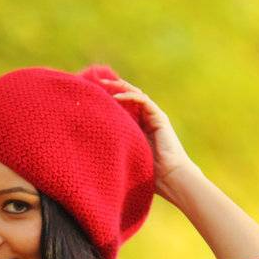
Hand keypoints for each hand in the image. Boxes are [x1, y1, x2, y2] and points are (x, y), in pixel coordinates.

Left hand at [93, 73, 195, 199]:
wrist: (169, 177)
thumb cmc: (147, 173)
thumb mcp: (124, 155)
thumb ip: (114, 147)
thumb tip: (88, 146)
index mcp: (138, 128)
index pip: (123, 107)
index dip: (109, 99)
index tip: (92, 95)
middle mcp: (146, 119)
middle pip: (129, 97)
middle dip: (113, 88)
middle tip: (96, 82)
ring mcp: (154, 117)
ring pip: (135, 95)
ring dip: (120, 87)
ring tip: (104, 84)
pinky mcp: (159, 117)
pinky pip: (143, 100)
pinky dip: (130, 97)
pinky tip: (116, 97)